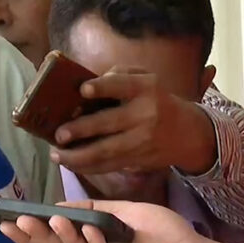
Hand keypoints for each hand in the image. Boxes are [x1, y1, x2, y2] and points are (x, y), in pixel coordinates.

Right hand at [0, 200, 206, 242]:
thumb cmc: (164, 233)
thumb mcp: (126, 211)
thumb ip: (95, 208)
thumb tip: (62, 204)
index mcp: (91, 241)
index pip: (55, 238)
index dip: (32, 233)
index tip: (8, 220)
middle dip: (37, 237)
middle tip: (18, 222)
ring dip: (64, 238)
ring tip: (53, 220)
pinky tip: (89, 230)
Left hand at [52, 67, 215, 174]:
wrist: (187, 132)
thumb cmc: (155, 99)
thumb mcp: (145, 78)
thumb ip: (119, 75)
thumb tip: (88, 82)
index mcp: (145, 88)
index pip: (122, 85)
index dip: (102, 87)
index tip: (83, 89)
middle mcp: (145, 115)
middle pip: (109, 123)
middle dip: (81, 130)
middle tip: (58, 134)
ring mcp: (141, 140)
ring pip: (106, 151)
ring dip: (78, 156)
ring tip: (56, 155)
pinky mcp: (138, 160)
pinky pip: (109, 166)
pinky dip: (87, 167)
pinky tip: (70, 164)